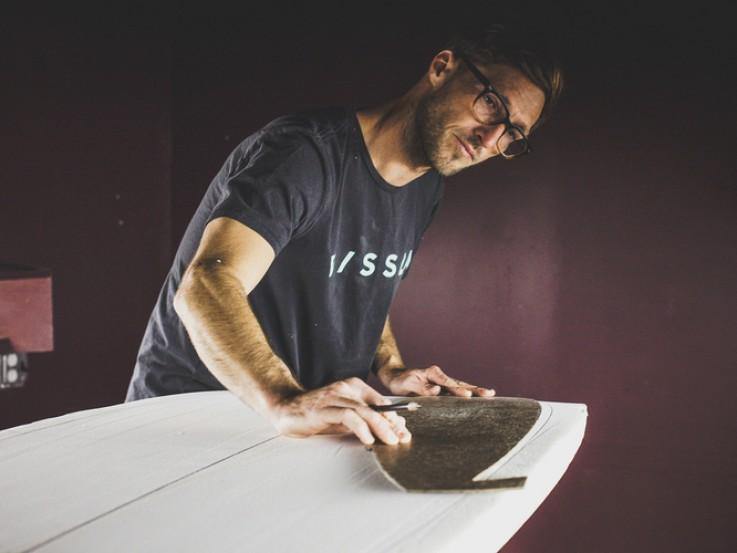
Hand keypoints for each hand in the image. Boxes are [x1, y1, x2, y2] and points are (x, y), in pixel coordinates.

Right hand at [268, 377, 410, 445]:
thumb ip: (363, 420)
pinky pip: (348, 416)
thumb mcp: (344, 418)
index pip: (380, 402)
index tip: (404, 432)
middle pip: (376, 407)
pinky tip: (368, 439)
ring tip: (391, 440)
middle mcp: (346, 388)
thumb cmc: (317, 415)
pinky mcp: (324, 408)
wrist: (286, 408)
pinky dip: (361, 428)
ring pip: (365, 411)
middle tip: (402, 438)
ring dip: (381, 427)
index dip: (394, 418)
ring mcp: (335, 397)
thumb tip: (388, 429)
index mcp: (353, 386)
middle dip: (392, 424)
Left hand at [378, 365, 495, 397]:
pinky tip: (478, 398)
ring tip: (490, 394)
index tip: (467, 394)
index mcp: (433, 372)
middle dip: (475, 389)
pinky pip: (457, 392)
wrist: (397, 378)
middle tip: (489, 393)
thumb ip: (422, 388)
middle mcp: (440, 376)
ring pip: (461, 387)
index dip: (457, 389)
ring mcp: (443, 383)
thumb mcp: (407, 384)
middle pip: (459, 383)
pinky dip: (469, 394)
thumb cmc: (401, 381)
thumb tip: (437, 390)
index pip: (447, 382)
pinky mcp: (443, 389)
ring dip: (475, 391)